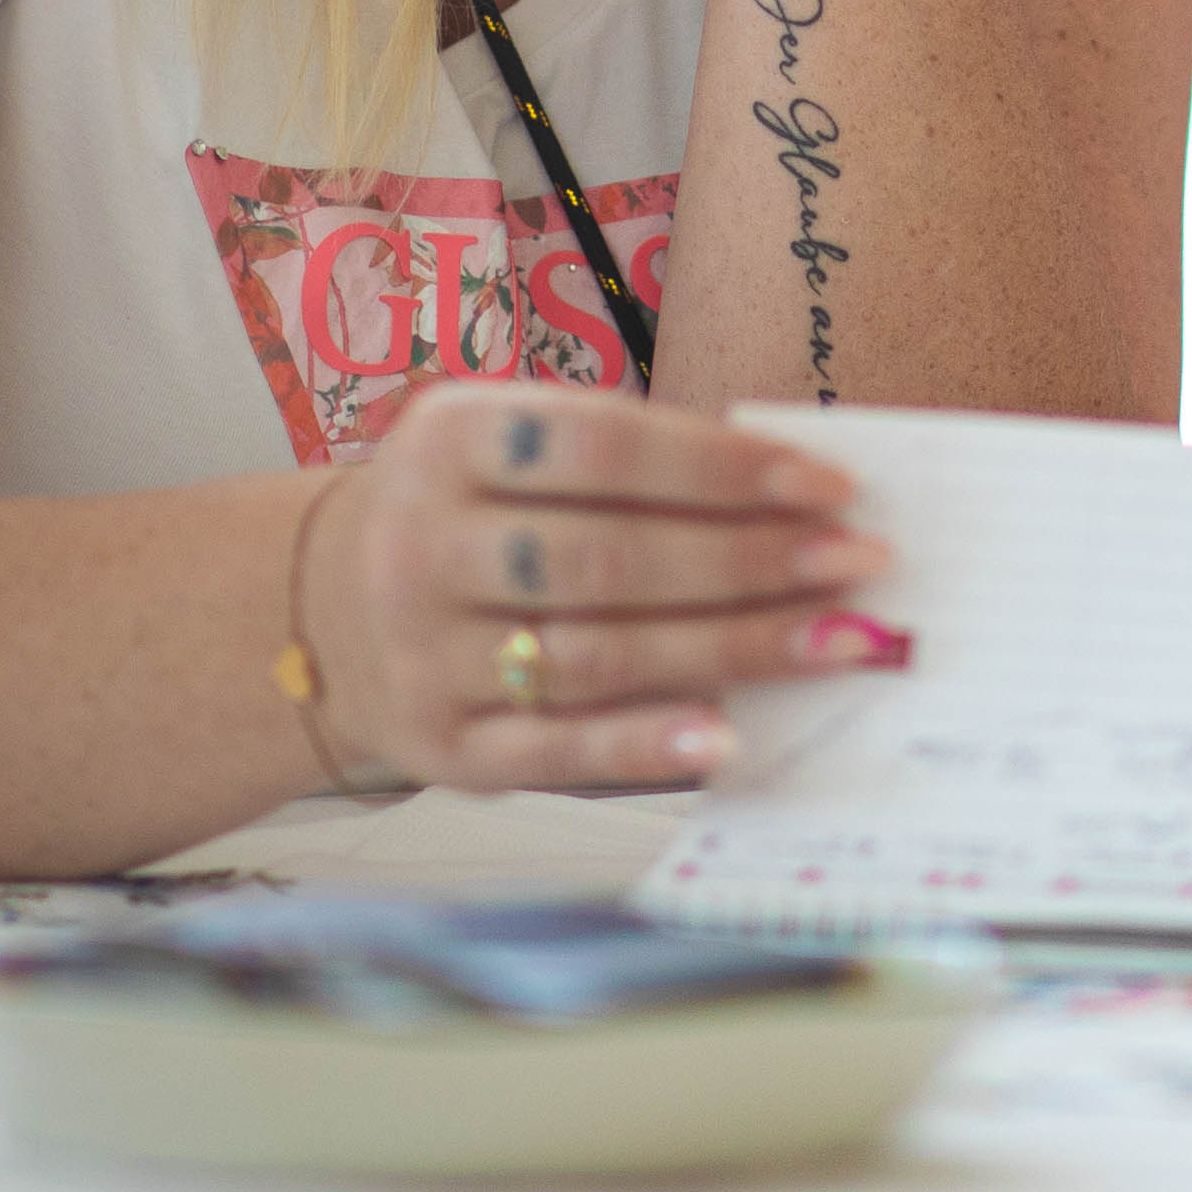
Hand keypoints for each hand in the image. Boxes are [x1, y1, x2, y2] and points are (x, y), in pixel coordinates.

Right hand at [292, 387, 910, 792]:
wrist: (331, 611)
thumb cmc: (477, 516)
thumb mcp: (516, 450)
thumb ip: (632, 465)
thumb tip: (797, 500)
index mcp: (451, 440)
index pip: (605, 444)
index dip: (722, 466)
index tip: (830, 485)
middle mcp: (425, 544)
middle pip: (609, 556)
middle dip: (751, 560)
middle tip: (861, 563)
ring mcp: (427, 653)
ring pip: (598, 653)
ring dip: (734, 648)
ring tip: (838, 638)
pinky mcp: (444, 747)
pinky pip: (557, 750)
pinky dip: (647, 744)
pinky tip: (729, 733)